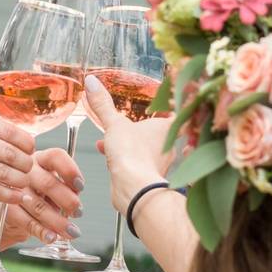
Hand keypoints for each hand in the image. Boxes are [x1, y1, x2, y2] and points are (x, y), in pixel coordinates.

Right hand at [0, 111, 35, 205]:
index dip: (26, 142)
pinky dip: (10, 195)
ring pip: (6, 171)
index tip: (31, 150)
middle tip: (29, 170)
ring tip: (24, 184)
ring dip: (20, 180)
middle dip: (26, 163)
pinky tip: (17, 197)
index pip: (9, 129)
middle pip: (11, 151)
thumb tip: (19, 139)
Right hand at [1, 149, 83, 246]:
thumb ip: (68, 188)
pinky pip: (27, 222)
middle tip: (78, 213)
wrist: (15, 214)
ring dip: (58, 222)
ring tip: (71, 232)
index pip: (56, 156)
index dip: (70, 171)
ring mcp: (14, 190)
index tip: (80, 187)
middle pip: (48, 183)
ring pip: (38, 206)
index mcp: (41, 159)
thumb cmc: (42, 196)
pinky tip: (52, 237)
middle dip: (67, 201)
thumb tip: (76, 199)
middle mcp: (26, 171)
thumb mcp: (57, 187)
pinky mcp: (8, 209)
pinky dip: (42, 232)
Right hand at [84, 75, 175, 211]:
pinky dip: (125, 158)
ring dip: (131, 143)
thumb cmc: (133, 156)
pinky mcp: (147, 176)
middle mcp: (168, 145)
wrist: (133, 189)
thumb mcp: (114, 124)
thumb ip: (103, 104)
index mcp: (168, 127)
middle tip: (136, 118)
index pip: (179, 111)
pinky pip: (137, 162)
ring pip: (147, 148)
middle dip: (145, 125)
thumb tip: (92, 83)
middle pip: (162, 131)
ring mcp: (159, 162)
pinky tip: (110, 157)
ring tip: (113, 139)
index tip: (171, 98)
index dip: (174, 103)